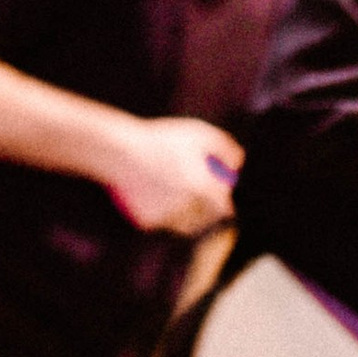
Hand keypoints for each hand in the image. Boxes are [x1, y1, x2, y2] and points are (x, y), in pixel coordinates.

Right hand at [106, 115, 243, 235]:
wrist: (120, 150)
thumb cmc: (161, 140)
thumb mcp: (198, 133)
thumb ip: (225, 148)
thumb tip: (238, 163)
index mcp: (202, 189)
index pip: (226, 208)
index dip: (226, 203)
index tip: (223, 197)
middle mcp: (187, 207)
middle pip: (206, 218)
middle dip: (207, 210)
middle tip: (199, 194)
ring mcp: (166, 217)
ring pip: (185, 223)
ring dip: (187, 213)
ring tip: (176, 192)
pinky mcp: (148, 221)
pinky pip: (162, 220)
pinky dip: (162, 211)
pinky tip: (155, 192)